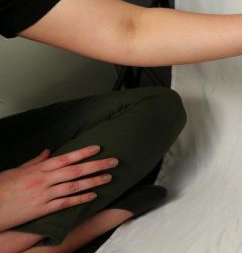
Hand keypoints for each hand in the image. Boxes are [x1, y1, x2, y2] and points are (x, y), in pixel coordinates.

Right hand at [0, 146, 116, 231]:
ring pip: (74, 187)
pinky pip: (66, 204)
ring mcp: (44, 196)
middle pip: (75, 171)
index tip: (98, 148)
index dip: (83, 152)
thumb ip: (36, 161)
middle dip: (96, 165)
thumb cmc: (1, 187)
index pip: (65, 158)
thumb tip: (50, 151)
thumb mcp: (17, 170)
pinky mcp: (43, 210)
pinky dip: (80, 199)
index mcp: (38, 169)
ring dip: (93, 182)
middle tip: (114, 161)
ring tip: (109, 177)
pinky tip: (93, 195)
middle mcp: (44, 181)